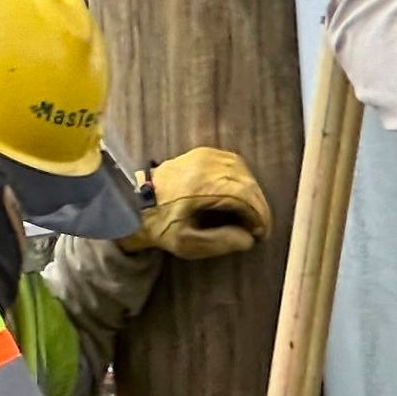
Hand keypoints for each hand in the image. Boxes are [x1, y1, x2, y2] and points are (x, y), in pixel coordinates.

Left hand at [124, 146, 269, 258]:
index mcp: (201, 186)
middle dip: (258, 206)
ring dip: (252, 193)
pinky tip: (241, 196)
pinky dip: (243, 180)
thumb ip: (220, 242)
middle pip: (247, 182)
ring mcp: (204, 155)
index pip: (244, 196)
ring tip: (251, 214)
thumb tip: (248, 239)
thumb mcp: (187, 243)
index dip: (259, 215)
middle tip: (259, 226)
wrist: (135, 201)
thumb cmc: (160, 225)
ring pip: (243, 171)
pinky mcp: (203, 152)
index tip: (261, 233)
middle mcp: (205, 165)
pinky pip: (233, 163)